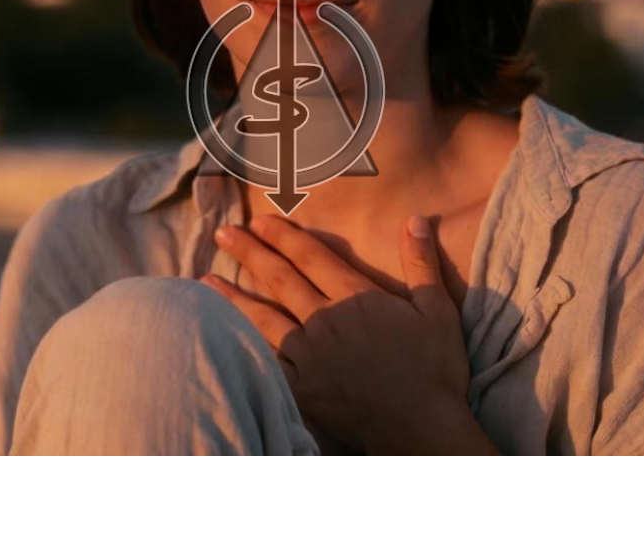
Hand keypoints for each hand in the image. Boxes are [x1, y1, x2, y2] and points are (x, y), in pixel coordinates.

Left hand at [201, 212, 480, 454]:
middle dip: (250, 253)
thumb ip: (420, 262)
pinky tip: (222, 334)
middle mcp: (324, 319)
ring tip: (205, 278)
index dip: (284, 236)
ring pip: (262, 317)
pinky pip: (264, 360)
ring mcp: (308, 355)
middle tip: (224, 233)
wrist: (420, 425)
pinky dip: (241, 344)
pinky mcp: (300, 387)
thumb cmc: (434, 369)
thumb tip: (415, 218)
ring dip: (232, 295)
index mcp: (355, 297)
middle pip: (279, 279)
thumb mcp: (438, 309)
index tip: (261, 221)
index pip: (311, 258)